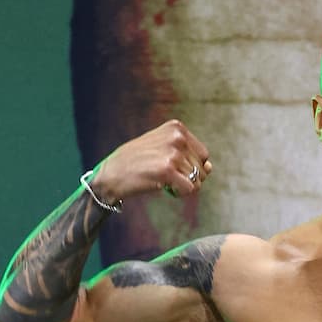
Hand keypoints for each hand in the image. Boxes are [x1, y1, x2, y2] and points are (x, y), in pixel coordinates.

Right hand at [92, 119, 212, 200]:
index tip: (171, 168)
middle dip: (188, 178)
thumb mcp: (162, 148)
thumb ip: (187, 154)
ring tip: (162, 180)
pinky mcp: (167, 170)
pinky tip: (165, 188)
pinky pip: (190, 189)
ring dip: (182, 186)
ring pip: (197, 180)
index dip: (190, 167)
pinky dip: (180, 193)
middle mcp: (177, 137)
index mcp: (176, 127)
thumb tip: (210, 167)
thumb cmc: (137, 162)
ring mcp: (173, 153)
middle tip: (165, 176)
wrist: (111, 174)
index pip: (203, 154)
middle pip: (202, 168)